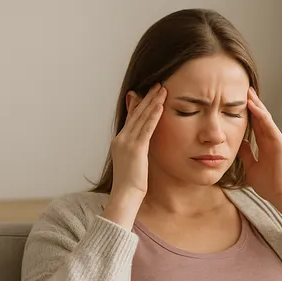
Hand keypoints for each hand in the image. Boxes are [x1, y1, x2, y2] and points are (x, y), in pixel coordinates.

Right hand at [109, 83, 166, 202]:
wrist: (125, 195)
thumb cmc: (130, 185)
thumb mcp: (132, 163)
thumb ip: (135, 152)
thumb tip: (141, 148)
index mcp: (119, 141)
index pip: (130, 118)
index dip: (138, 104)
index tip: (145, 92)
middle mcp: (121, 138)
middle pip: (136, 113)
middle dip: (147, 98)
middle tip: (157, 84)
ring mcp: (127, 142)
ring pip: (142, 117)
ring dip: (153, 102)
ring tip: (162, 89)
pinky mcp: (136, 148)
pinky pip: (147, 128)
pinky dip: (154, 115)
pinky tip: (160, 105)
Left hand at [238, 87, 281, 206]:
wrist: (281, 196)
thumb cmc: (269, 185)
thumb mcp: (251, 167)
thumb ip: (247, 154)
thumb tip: (239, 143)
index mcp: (266, 145)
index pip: (256, 124)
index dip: (248, 112)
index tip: (238, 100)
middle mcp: (272, 140)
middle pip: (261, 117)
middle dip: (253, 103)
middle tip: (244, 88)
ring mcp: (277, 140)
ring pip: (266, 118)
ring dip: (257, 104)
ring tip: (248, 92)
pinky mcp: (280, 143)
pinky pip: (270, 126)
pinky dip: (262, 115)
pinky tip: (254, 106)